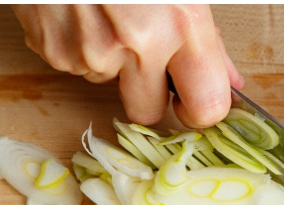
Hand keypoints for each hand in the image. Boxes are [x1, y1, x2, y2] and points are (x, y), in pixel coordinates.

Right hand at [12, 5, 243, 127]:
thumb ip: (209, 42)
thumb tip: (231, 83)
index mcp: (181, 26)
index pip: (206, 107)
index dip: (201, 111)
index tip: (195, 102)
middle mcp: (138, 44)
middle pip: (148, 112)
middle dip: (151, 95)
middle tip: (150, 63)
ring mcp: (91, 50)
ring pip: (108, 84)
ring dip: (113, 62)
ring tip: (110, 16)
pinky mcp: (52, 48)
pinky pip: (75, 65)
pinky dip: (81, 46)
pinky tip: (84, 12)